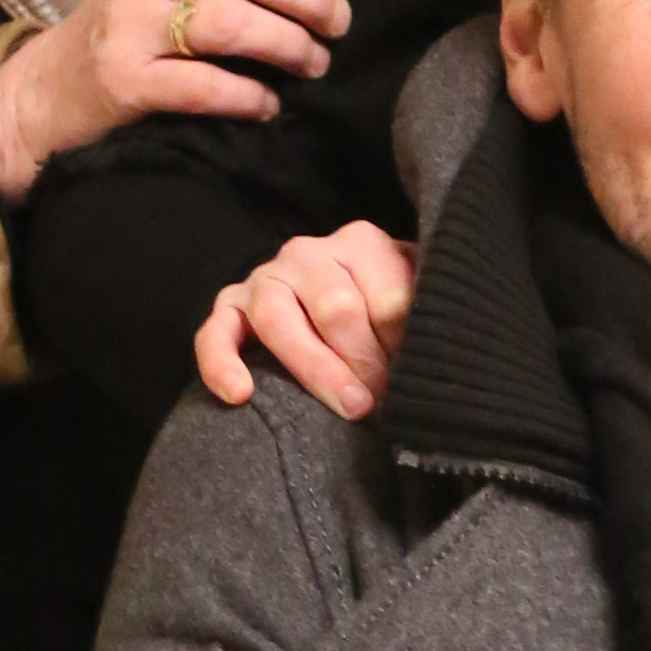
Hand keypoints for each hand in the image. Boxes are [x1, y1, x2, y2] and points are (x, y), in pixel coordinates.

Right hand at [0, 0, 360, 205]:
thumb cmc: (131, 29)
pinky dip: (249, 98)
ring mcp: (133, 26)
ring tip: (313, 64)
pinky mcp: (125, 81)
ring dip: (289, 46)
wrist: (46, 89)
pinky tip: (268, 105)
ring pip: (231, 24)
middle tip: (338, 24)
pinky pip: (203, 86)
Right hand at [194, 220, 418, 411]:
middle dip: (366, 362)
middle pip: (336, 307)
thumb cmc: (386, 315)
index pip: (387, 298)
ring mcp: (264, 278)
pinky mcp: (228, 308)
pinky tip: (239, 393)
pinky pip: (214, 334)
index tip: (419, 379)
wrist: (334, 306)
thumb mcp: (415, 303)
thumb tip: (437, 357)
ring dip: (316, 368)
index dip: (404, 346)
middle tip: (387, 401)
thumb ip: (423, 317)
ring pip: (278, 317)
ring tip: (352, 407)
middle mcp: (307, 253)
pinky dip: (221, 363)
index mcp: (361, 243)